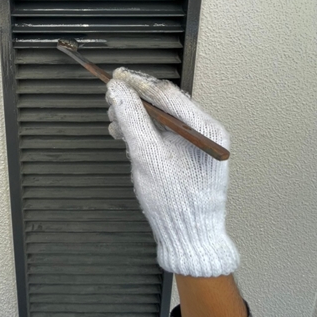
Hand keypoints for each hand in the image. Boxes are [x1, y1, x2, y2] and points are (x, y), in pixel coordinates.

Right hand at [106, 68, 238, 277]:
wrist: (189, 239)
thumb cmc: (175, 203)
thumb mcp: (147, 157)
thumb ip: (131, 119)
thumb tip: (116, 90)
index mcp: (205, 130)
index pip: (166, 94)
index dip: (137, 84)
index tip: (115, 77)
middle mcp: (205, 132)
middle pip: (164, 104)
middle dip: (135, 101)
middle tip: (110, 100)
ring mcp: (197, 143)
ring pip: (161, 118)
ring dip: (136, 117)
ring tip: (114, 120)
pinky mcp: (188, 154)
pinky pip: (163, 133)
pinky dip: (143, 131)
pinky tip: (125, 134)